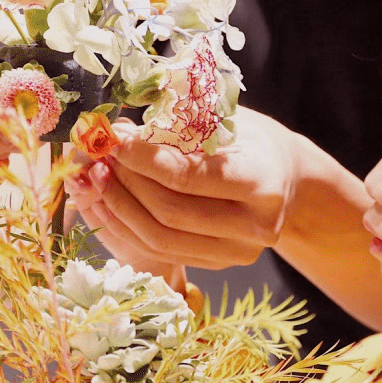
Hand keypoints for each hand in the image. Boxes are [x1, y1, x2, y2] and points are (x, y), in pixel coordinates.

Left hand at [65, 107, 300, 271]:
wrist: (284, 178)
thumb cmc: (250, 138)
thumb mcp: (224, 118)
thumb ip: (179, 126)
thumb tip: (121, 134)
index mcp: (262, 181)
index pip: (189, 177)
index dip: (143, 159)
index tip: (116, 140)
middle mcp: (256, 225)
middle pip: (171, 213)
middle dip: (126, 183)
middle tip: (100, 157)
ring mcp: (237, 251)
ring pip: (161, 240)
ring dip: (120, 208)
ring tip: (97, 177)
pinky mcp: (219, 264)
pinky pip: (161, 253)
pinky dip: (128, 227)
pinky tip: (108, 201)